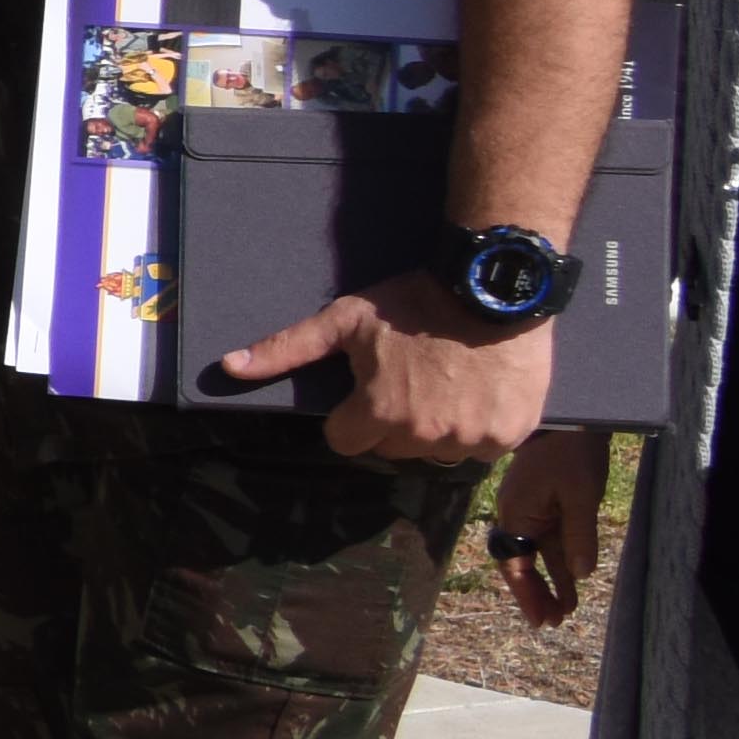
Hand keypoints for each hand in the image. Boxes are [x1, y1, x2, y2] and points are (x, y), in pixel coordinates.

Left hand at [208, 265, 557, 466]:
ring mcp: (470, 437)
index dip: (352, 415)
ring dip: (438, 428)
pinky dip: (480, 427)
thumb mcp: (343, 320)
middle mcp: (424, 435)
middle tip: (411, 380)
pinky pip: (483, 447)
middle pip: (392, 449)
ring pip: (439, 452)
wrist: (493, 286)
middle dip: (394, 422)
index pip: (346, 442)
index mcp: (379, 413)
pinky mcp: (510, 433)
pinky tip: (478, 392)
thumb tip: (229, 367)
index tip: (370, 388)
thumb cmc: (412, 302)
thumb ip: (286, 349)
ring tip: (446, 383)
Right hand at [491, 428, 616, 626]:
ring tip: (567, 609)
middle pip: (522, 565)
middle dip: (538, 594)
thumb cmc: (570, 455)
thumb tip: (581, 574)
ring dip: (552, 581)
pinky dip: (560, 561)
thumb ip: (579, 536)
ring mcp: (530, 512)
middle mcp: (517, 518)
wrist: (570, 419)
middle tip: (554, 622)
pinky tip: (573, 579)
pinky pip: (549, 541)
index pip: (516, 565)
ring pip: (539, 555)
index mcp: (517, 516)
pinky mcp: (544, 506)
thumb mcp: (580, 496)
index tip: (542, 620)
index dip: (528, 595)